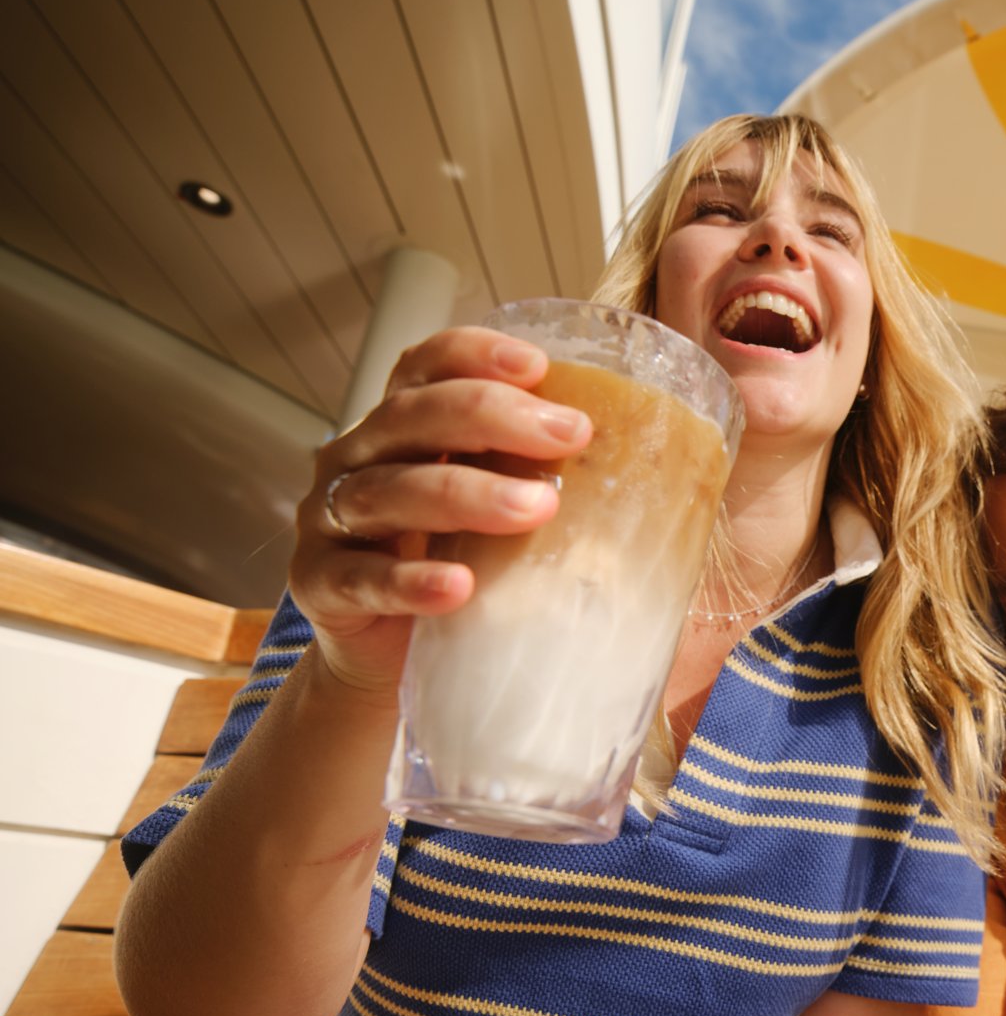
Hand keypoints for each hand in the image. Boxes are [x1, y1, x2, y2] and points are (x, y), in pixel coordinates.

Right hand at [290, 328, 589, 698]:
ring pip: (390, 490)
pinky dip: (410, 581)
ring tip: (534, 509)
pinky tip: (457, 587)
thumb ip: (548, 483)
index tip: (540, 364)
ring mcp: (331, 520)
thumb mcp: (500, 517)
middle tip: (570, 435)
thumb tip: (676, 472)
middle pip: (415, 416)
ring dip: (465, 494)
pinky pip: (362, 577)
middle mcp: (359, 458)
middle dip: (494, 417)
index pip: (426, 365)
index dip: (474, 353)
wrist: (389, 662)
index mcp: (405, 426)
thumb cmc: (461, 570)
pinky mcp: (319, 585)